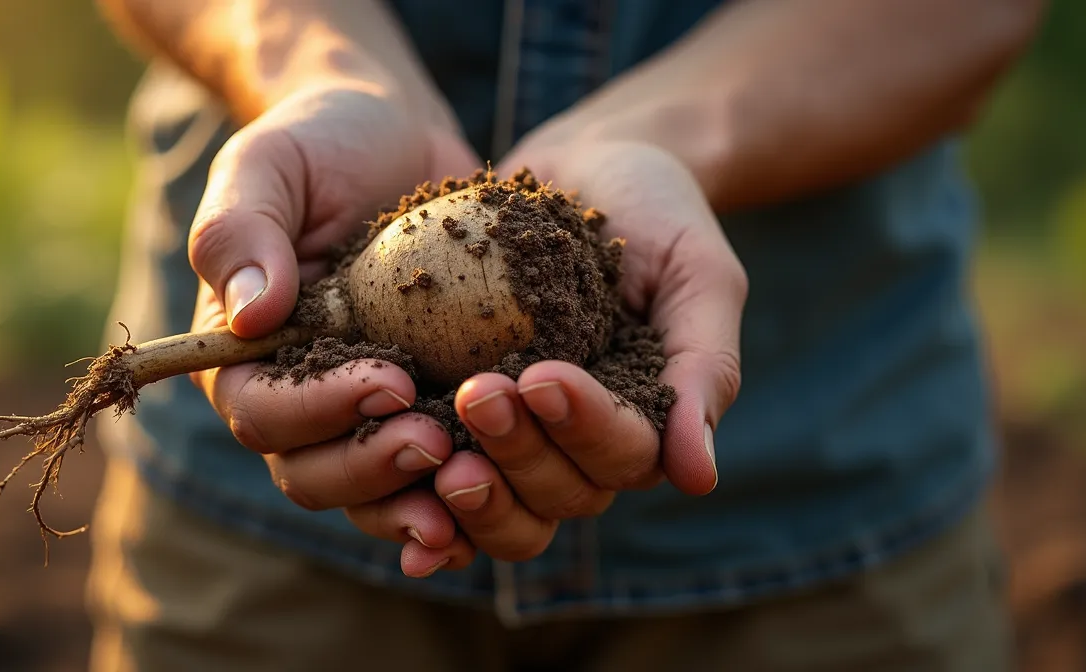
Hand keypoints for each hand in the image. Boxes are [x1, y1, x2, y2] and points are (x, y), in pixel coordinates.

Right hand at [187, 84, 481, 576]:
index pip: (264, 411)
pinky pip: (437, 474)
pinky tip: (506, 488)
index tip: (389, 381)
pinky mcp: (428, 409)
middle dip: (375, 470)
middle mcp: (300, 399)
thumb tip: (249, 314)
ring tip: (479, 481)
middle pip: (316, 474)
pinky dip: (466, 497)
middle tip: (439, 442)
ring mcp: (365, 413)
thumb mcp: (271, 162)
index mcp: (247, 355)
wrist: (396, 136)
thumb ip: (242, 230)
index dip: (320, 413)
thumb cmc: (323, 141)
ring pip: (376, 494)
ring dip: (421, 501)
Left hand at [425, 139, 747, 561]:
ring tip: (426, 436)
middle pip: (557, 493)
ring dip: (469, 484)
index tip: (543, 376)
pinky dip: (412, 490)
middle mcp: (580, 448)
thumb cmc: (659, 211)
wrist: (589, 165)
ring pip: (499, 501)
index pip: (623, 454)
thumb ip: (705, 367)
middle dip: (517, 454)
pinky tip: (379, 468)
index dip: (584, 429)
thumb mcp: (699, 273)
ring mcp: (520, 438)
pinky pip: (436, 471)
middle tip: (476, 393)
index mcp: (644, 425)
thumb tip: (698, 479)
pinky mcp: (457, 413)